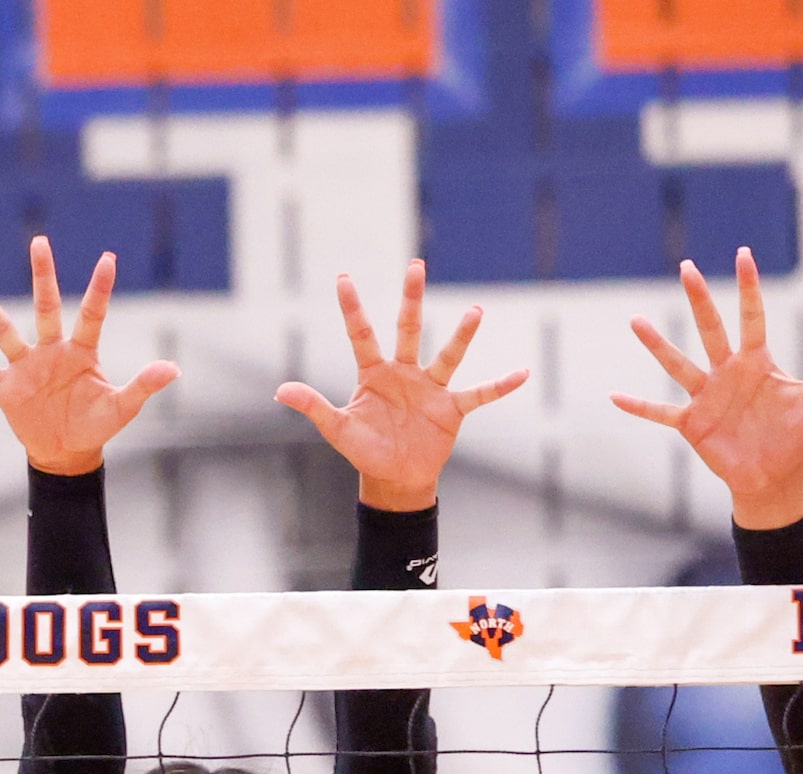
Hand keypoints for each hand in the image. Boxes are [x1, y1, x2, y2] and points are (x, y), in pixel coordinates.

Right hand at [0, 235, 179, 474]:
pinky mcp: (5, 387)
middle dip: (43, 276)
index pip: (91, 314)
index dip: (99, 288)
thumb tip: (174, 370)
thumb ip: (144, 385)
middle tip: (39, 241)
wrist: (66, 454)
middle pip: (45, 307)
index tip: (108, 258)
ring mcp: (25, 366)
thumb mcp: (122, 408)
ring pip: (4, 329)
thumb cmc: (96, 427)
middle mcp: (51, 351)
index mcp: (82, 352)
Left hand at [276, 261, 526, 511]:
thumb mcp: (338, 429)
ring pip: (447, 356)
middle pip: (408, 329)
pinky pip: (480, 394)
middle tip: (415, 266)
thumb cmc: (365, 451)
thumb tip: (280, 391)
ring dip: (462, 335)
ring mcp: (430, 389)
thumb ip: (313, 406)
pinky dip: (500, 386)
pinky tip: (522, 373)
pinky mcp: (452, 409)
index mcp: (374, 374)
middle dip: (411, 299)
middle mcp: (404, 373)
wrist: (394, 479)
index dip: (352, 307)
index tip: (342, 277)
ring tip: (475, 311)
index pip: (361, 334)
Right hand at [611, 247, 802, 529]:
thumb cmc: (797, 437)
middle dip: (699, 299)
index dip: (749, 288)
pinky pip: (661, 412)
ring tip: (637, 321)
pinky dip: (639, 407)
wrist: (775, 477)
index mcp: (757, 363)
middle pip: (711, 329)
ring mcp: (706, 396)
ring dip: (658, 344)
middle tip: (686, 267)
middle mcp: (728, 372)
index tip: (743, 255)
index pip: (753, 317)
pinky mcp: (692, 424)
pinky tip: (615, 398)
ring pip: (679, 364)